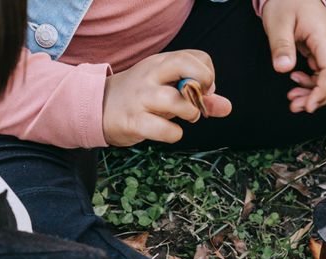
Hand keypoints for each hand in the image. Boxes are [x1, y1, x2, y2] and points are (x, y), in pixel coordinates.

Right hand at [102, 50, 232, 146]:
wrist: (98, 107)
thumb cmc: (141, 97)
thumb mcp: (169, 90)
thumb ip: (199, 97)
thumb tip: (227, 107)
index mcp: (161, 63)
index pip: (198, 57)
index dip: (208, 75)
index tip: (202, 91)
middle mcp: (151, 76)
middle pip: (185, 65)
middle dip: (203, 82)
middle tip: (200, 99)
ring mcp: (141, 98)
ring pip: (175, 100)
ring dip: (190, 112)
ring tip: (187, 117)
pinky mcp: (133, 121)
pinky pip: (163, 129)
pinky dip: (174, 133)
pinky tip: (170, 132)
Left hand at [261, 0, 325, 111]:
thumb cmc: (286, 3)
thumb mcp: (278, 23)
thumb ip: (281, 46)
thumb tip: (283, 68)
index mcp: (325, 36)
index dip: (322, 92)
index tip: (308, 106)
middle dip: (318, 98)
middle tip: (295, 106)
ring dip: (315, 94)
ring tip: (292, 99)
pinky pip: (325, 75)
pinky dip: (313, 85)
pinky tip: (296, 82)